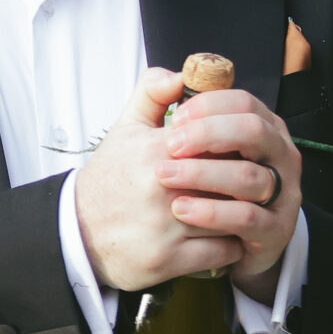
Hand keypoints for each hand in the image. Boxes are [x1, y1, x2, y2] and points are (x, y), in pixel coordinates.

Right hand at [74, 68, 242, 292]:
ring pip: (234, 217)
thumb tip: (180, 74)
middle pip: (234, 178)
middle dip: (248, 181)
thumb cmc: (109, 179)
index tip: (241, 152)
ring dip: (244, 215)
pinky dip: (232, 246)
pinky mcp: (170, 259)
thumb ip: (152, 93)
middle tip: (256, 183)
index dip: (236, 147)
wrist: (77, 232)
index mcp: (157, 151)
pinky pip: (224, 252)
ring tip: (247, 210)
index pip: (220, 140)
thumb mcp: (124, 129)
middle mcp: (163, 188)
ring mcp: (167, 226)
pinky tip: (227, 237)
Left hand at [157, 86, 299, 301]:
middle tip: (169, 146)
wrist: (217, 244)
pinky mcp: (275, 230)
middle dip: (209, 134)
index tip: (174, 119)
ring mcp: (283, 193)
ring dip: (204, 174)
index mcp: (263, 127)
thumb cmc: (198, 183)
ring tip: (164, 176)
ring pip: (250, 176)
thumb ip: (165, 104)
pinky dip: (212, 212)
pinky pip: (246, 217)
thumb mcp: (182, 144)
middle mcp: (280, 155)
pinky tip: (180, 209)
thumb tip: (171, 77)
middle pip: (254, 131)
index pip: (243, 102)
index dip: (208, 106)